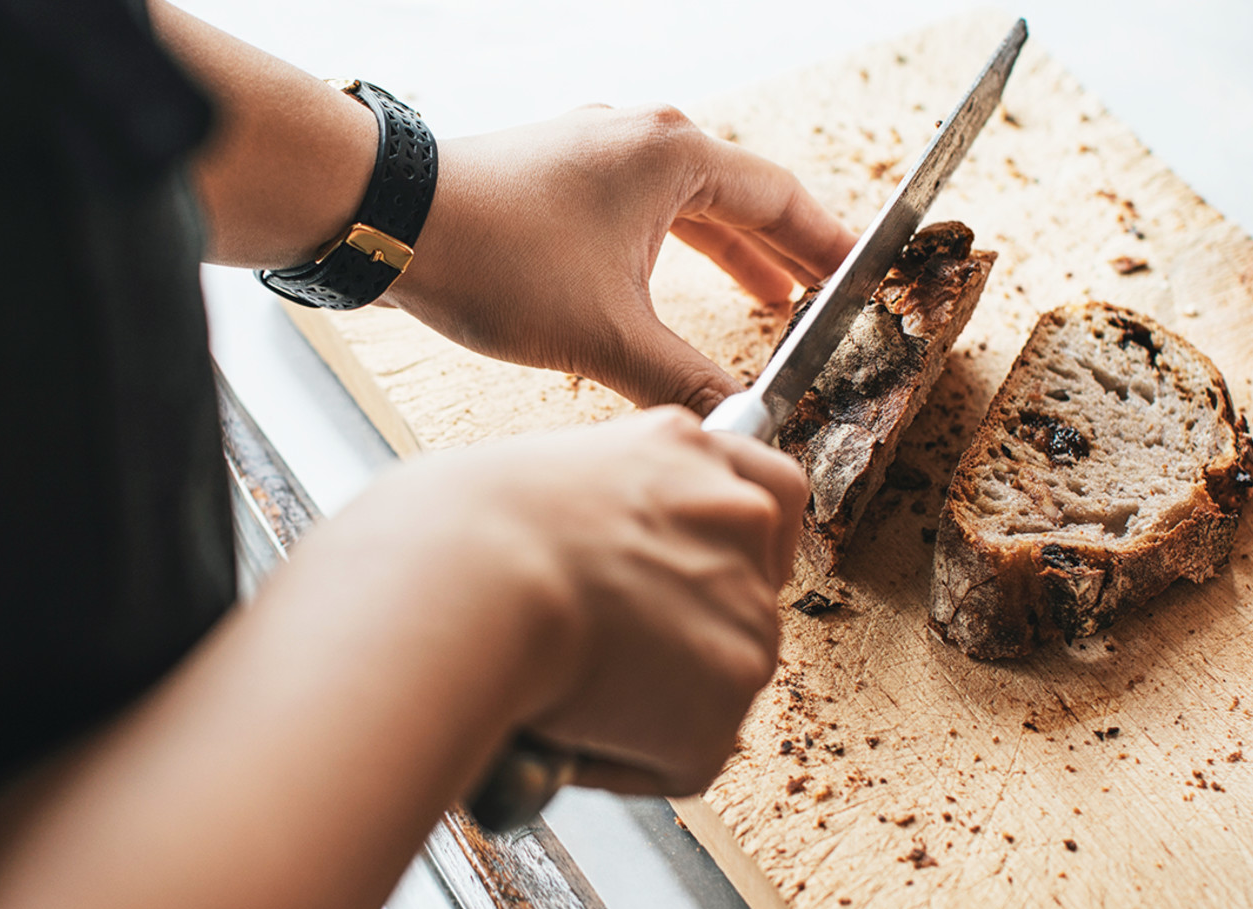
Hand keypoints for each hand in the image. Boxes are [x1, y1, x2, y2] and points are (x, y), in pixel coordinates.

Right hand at [308, 408, 806, 794]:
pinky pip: (683, 752)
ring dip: (655, 702)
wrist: (467, 584)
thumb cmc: (447, 534)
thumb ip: (585, 516)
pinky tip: (567, 736)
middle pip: (744, 591)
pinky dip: (630, 761)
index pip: (757, 488)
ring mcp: (745, 603)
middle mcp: (734, 513)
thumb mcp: (528, 479)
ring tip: (566, 697)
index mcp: (681, 446)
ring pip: (714, 679)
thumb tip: (566, 573)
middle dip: (687, 633)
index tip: (687, 576)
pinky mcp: (732, 687)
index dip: (720, 545)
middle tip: (612, 660)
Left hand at [387, 104, 857, 411]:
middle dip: (786, 253)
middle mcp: (642, 138)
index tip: (864, 277)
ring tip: (769, 298)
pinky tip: (675, 286)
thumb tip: (739, 427)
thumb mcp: (607, 336)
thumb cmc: (496, 257)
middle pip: (741, 195)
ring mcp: (597, 150)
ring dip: (731, 251)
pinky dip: (678, 247)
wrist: (388, 221)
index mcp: (674, 156)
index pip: (781, 199)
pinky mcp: (561, 174)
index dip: (828, 247)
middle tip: (826, 297)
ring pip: (691, 203)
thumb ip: (685, 384)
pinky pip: (646, 207)